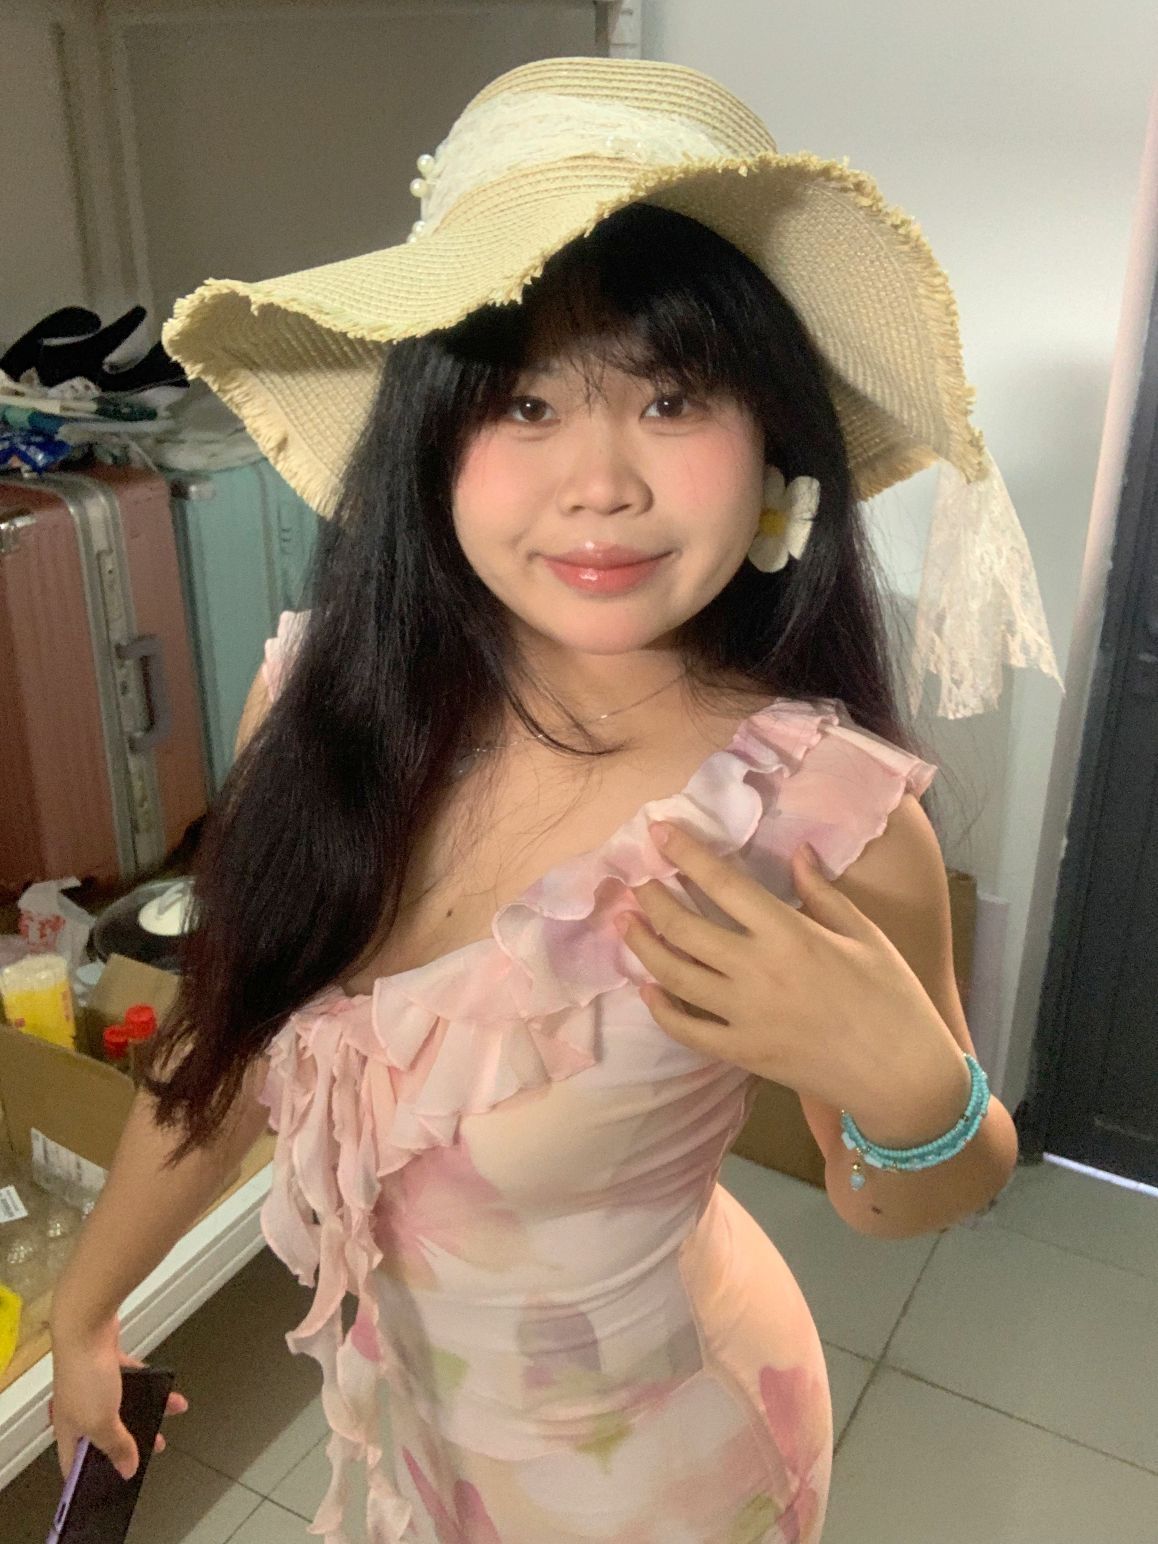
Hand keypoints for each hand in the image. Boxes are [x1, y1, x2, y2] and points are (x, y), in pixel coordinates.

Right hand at [50, 1315, 187, 1479]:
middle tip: (148, 1450)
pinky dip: (151, 1384)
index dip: (86, 1476)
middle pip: (103, 1432)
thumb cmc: (85, 1375)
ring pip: (123, 1404)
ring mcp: (93, 1382)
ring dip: (147, 1409)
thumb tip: (127, 1469)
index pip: (72, 1461)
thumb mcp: (101, 1423)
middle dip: (128, 1441)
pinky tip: (166, 1388)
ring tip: (168, 1414)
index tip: (106, 1486)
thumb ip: (116, 1446)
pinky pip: (133, 1379)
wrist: (88, 1326)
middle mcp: (78, 1407)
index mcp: (68, 1428)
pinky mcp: (107, 1361)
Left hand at [616, 819, 964, 1122]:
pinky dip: (660, 1007)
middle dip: (653, 899)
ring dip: (643, 946)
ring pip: (674, 975)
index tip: (659, 832)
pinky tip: (646, 987)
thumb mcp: (865, 934)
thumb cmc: (892, 997)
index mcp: (790, 934)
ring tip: (628, 923)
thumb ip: (822, 892)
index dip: (686, 854)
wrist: (902, 1075)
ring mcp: (744, 1016)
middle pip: (684, 928)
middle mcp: (758, 972)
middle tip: (637, 882)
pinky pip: (686, 1030)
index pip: (723, 885)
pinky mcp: (741, 1053)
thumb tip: (797, 850)